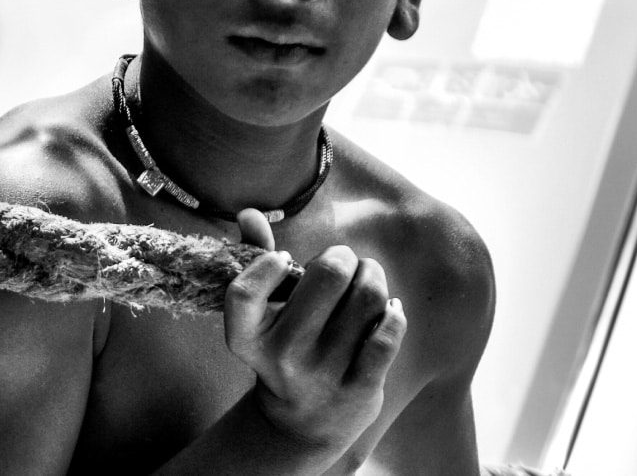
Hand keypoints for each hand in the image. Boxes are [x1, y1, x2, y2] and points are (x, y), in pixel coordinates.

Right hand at [224, 209, 406, 452]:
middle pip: (327, 276)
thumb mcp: (262, 313)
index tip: (284, 260)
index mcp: (248, 339)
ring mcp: (323, 375)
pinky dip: (393, 312)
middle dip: (342, 256)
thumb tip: (249, 211)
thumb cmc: (283, 347)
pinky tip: (387, 309)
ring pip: (366, 298)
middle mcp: (283, 358)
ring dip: (373, 277)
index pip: (243, 293)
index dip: (265, 265)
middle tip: (342, 262)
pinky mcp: (360, 388)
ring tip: (367, 279)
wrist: (303, 424)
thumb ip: (255, 258)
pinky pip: (387, 334)